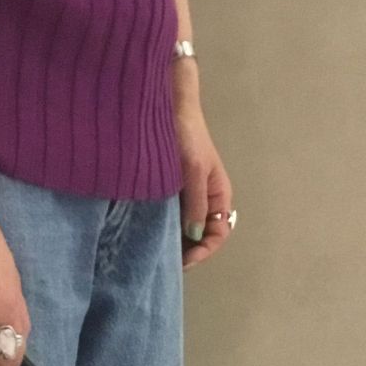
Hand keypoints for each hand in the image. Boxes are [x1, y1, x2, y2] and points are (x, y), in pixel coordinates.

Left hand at [173, 68, 233, 270]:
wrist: (167, 104)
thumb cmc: (186, 133)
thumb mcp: (193, 170)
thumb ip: (196, 203)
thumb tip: (194, 236)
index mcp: (219, 194)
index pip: (218, 233)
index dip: (204, 251)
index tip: (183, 261)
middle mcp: (204, 197)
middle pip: (201, 235)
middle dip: (188, 251)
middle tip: (165, 262)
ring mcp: (186, 194)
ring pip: (184, 227)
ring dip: (173, 241)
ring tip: (154, 251)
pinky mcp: (168, 188)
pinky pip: (168, 215)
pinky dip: (161, 227)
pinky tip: (146, 233)